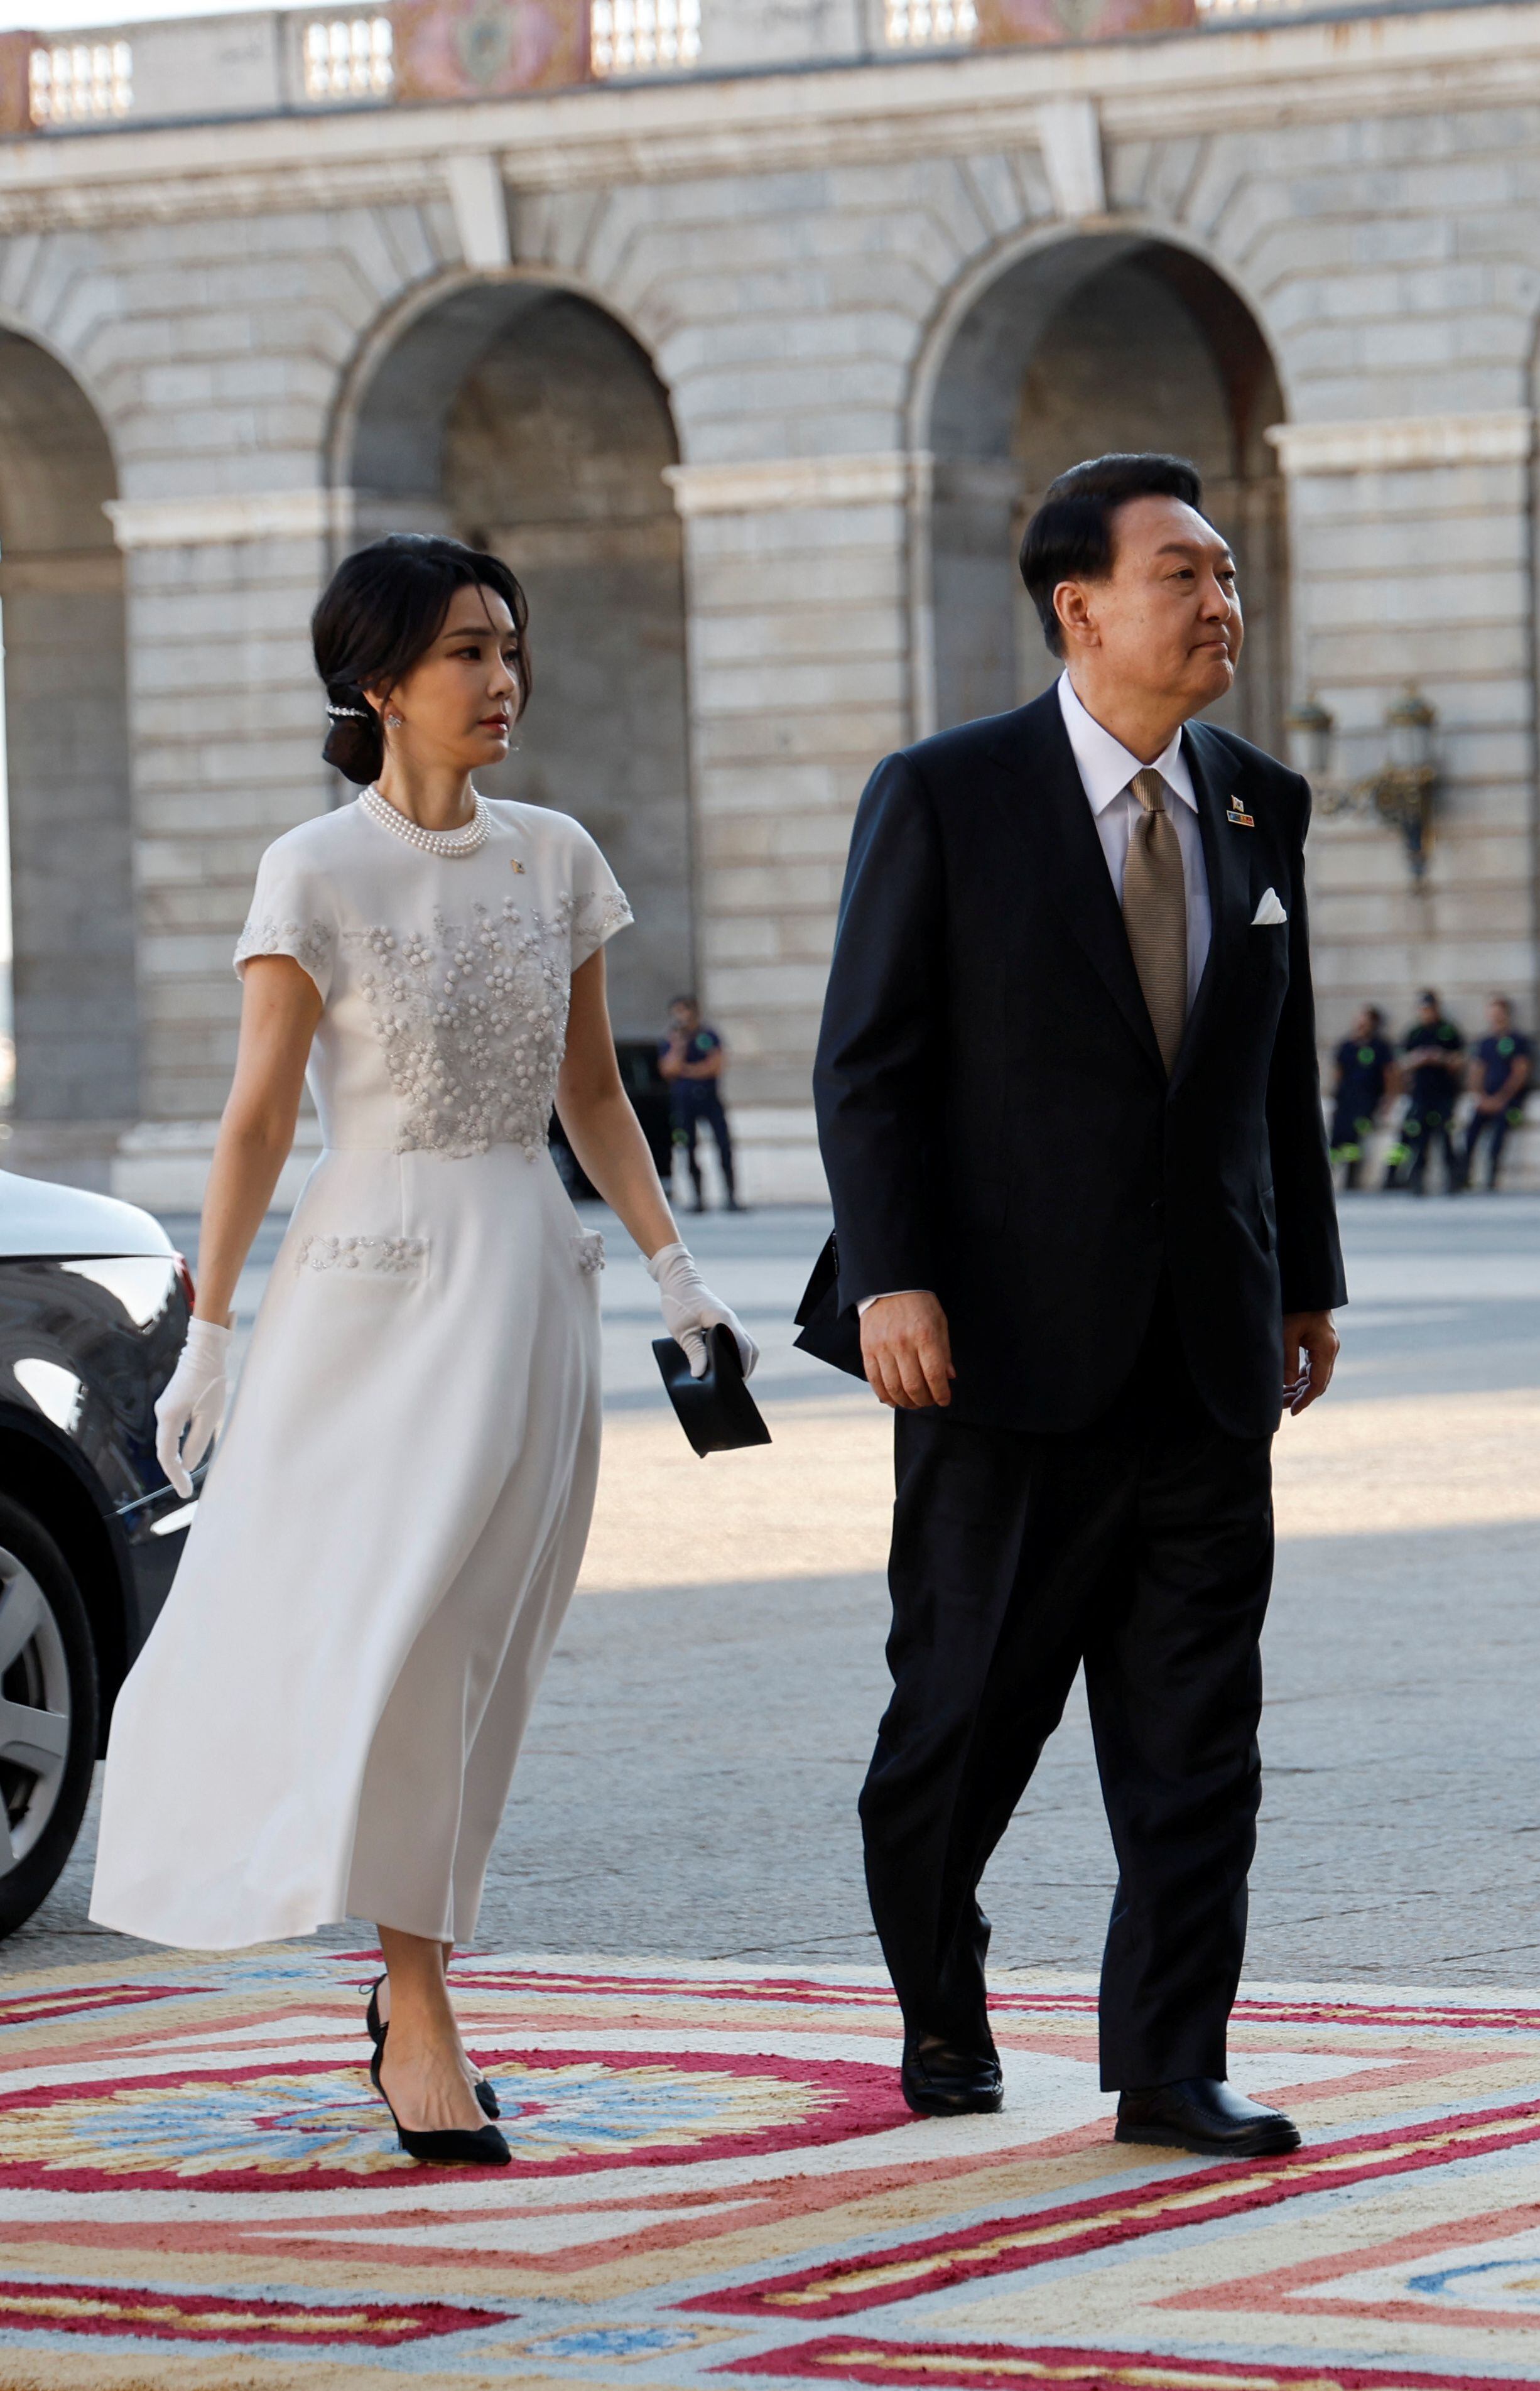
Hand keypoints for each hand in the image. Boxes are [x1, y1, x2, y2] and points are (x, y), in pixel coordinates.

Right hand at [154, 1318, 231, 1497]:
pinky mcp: (173, 1402)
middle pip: (164, 1449)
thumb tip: (189, 1464)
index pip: (167, 1456)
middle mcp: (162, 1414)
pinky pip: (173, 1430)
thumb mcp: (210, 1414)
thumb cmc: (210, 1380)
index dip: (175, 1476)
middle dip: (175, 1470)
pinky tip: (187, 1451)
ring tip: (187, 1475)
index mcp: (168, 1418)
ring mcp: (166, 1407)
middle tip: (186, 1488)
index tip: (185, 1492)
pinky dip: (179, 1444)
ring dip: (176, 1458)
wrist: (206, 1349)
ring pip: (168, 1440)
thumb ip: (199, 1441)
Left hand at [646, 1242, 757, 1378]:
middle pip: (750, 1348)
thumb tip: (700, 1374)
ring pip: (745, 1344)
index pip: (743, 1348)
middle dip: (746, 1367)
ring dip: (741, 1360)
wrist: (677, 1281)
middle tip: (733, 1385)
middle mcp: (732, 1321)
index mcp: (724, 1321)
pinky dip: (734, 1353)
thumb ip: (694, 1351)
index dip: (742, 1368)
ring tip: (729, 1377)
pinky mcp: (723, 1322)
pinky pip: (735, 1340)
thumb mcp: (682, 1331)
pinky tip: (722, 1363)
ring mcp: (729, 1321)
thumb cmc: (678, 1303)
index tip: (735, 1384)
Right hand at [861, 1292, 954, 1409]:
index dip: (941, 1394)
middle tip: (929, 1402)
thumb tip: (949, 1377)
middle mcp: (903, 1343)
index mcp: (925, 1336)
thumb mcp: (939, 1322)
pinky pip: (874, 1380)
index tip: (944, 1400)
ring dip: (905, 1402)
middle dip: (924, 1401)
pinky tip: (893, 1400)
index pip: (935, 1375)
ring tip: (913, 1403)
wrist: (889, 1285)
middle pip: (914, 1386)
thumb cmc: (919, 1303)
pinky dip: (884, 1395)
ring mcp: (883, 1347)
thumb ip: (944, 1351)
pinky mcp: (868, 1349)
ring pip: (894, 1387)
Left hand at [1281, 1309, 1336, 1415]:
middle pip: (1318, 1383)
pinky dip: (1301, 1377)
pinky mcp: (1320, 1345)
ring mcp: (1326, 1348)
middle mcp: (1329, 1351)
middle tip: (1281, 1407)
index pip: (1318, 1383)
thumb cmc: (1297, 1307)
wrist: (1308, 1288)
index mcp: (1325, 1349)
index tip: (1293, 1411)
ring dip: (1300, 1388)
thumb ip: (1288, 1359)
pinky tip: (1287, 1384)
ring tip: (1281, 1398)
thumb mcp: (1287, 1333)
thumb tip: (1287, 1384)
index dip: (1305, 1400)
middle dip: (1300, 1397)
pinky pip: (1312, 1367)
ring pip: (1315, 1376)